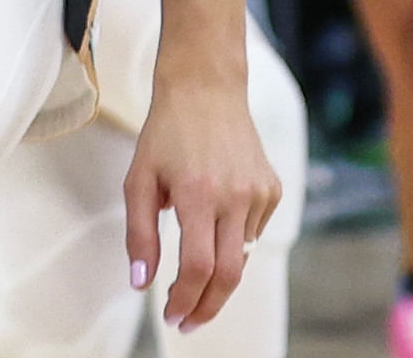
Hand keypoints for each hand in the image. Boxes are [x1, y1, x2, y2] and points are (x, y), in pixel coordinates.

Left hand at [124, 72, 278, 325]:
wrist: (205, 90)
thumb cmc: (164, 134)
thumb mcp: (138, 179)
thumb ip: (140, 233)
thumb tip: (142, 283)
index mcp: (197, 193)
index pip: (198, 266)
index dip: (186, 299)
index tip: (172, 317)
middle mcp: (235, 197)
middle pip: (229, 274)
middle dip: (207, 306)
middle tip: (187, 322)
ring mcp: (260, 195)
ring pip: (242, 256)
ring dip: (217, 274)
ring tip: (191, 274)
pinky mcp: (274, 191)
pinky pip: (252, 233)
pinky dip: (231, 243)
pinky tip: (213, 226)